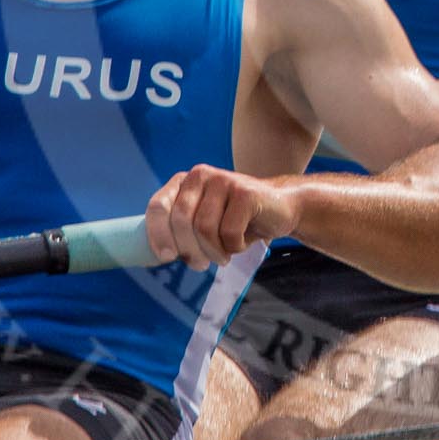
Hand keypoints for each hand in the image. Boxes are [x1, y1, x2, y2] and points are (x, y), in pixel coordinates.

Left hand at [145, 165, 299, 269]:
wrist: (280, 209)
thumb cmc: (237, 220)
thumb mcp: (204, 221)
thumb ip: (181, 229)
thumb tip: (159, 254)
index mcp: (185, 182)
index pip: (159, 206)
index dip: (158, 234)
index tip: (166, 257)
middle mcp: (201, 175)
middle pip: (181, 220)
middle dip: (189, 250)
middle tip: (200, 265)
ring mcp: (224, 180)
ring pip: (204, 228)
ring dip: (213, 252)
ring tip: (223, 256)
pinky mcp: (246, 192)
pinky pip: (229, 231)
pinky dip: (234, 246)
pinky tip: (241, 242)